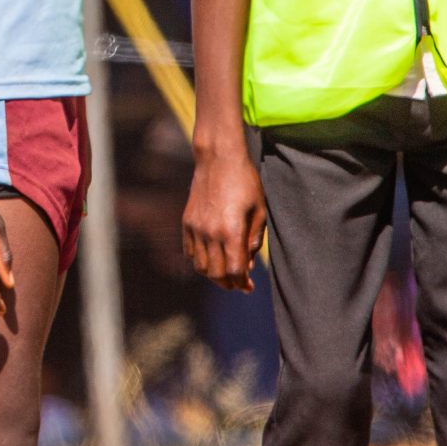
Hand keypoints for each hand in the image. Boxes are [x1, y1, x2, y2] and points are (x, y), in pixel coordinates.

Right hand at [183, 132, 266, 291]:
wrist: (219, 158)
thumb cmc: (245, 182)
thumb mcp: (259, 210)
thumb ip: (253, 240)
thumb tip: (248, 263)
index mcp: (231, 231)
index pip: (234, 270)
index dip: (242, 283)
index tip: (249, 287)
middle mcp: (210, 232)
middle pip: (216, 273)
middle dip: (228, 283)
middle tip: (238, 284)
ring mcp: (196, 227)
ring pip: (200, 266)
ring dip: (213, 275)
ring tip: (224, 273)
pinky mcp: (187, 221)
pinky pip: (190, 251)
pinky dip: (199, 260)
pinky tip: (211, 257)